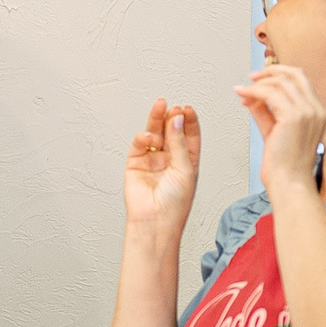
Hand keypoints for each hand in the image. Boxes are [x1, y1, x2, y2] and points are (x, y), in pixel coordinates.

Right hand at [124, 99, 202, 235]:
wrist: (155, 220)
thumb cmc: (175, 203)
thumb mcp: (186, 169)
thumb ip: (179, 142)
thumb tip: (176, 119)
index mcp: (187, 160)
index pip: (189, 134)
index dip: (188, 120)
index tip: (187, 108)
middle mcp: (170, 158)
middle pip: (171, 130)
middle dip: (172, 116)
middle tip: (173, 106)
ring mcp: (152, 159)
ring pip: (155, 133)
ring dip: (157, 119)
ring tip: (161, 107)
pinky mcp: (136, 162)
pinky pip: (140, 143)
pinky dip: (144, 137)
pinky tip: (150, 137)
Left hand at [233, 65, 325, 203]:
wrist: (289, 183)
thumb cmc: (284, 165)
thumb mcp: (274, 131)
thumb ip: (265, 112)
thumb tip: (250, 96)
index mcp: (318, 113)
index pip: (302, 81)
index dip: (280, 75)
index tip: (260, 79)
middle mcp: (316, 110)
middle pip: (295, 74)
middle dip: (271, 71)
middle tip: (252, 77)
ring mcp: (307, 112)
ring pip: (280, 82)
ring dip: (258, 83)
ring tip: (243, 91)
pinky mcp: (293, 117)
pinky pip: (269, 94)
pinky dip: (253, 91)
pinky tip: (242, 95)